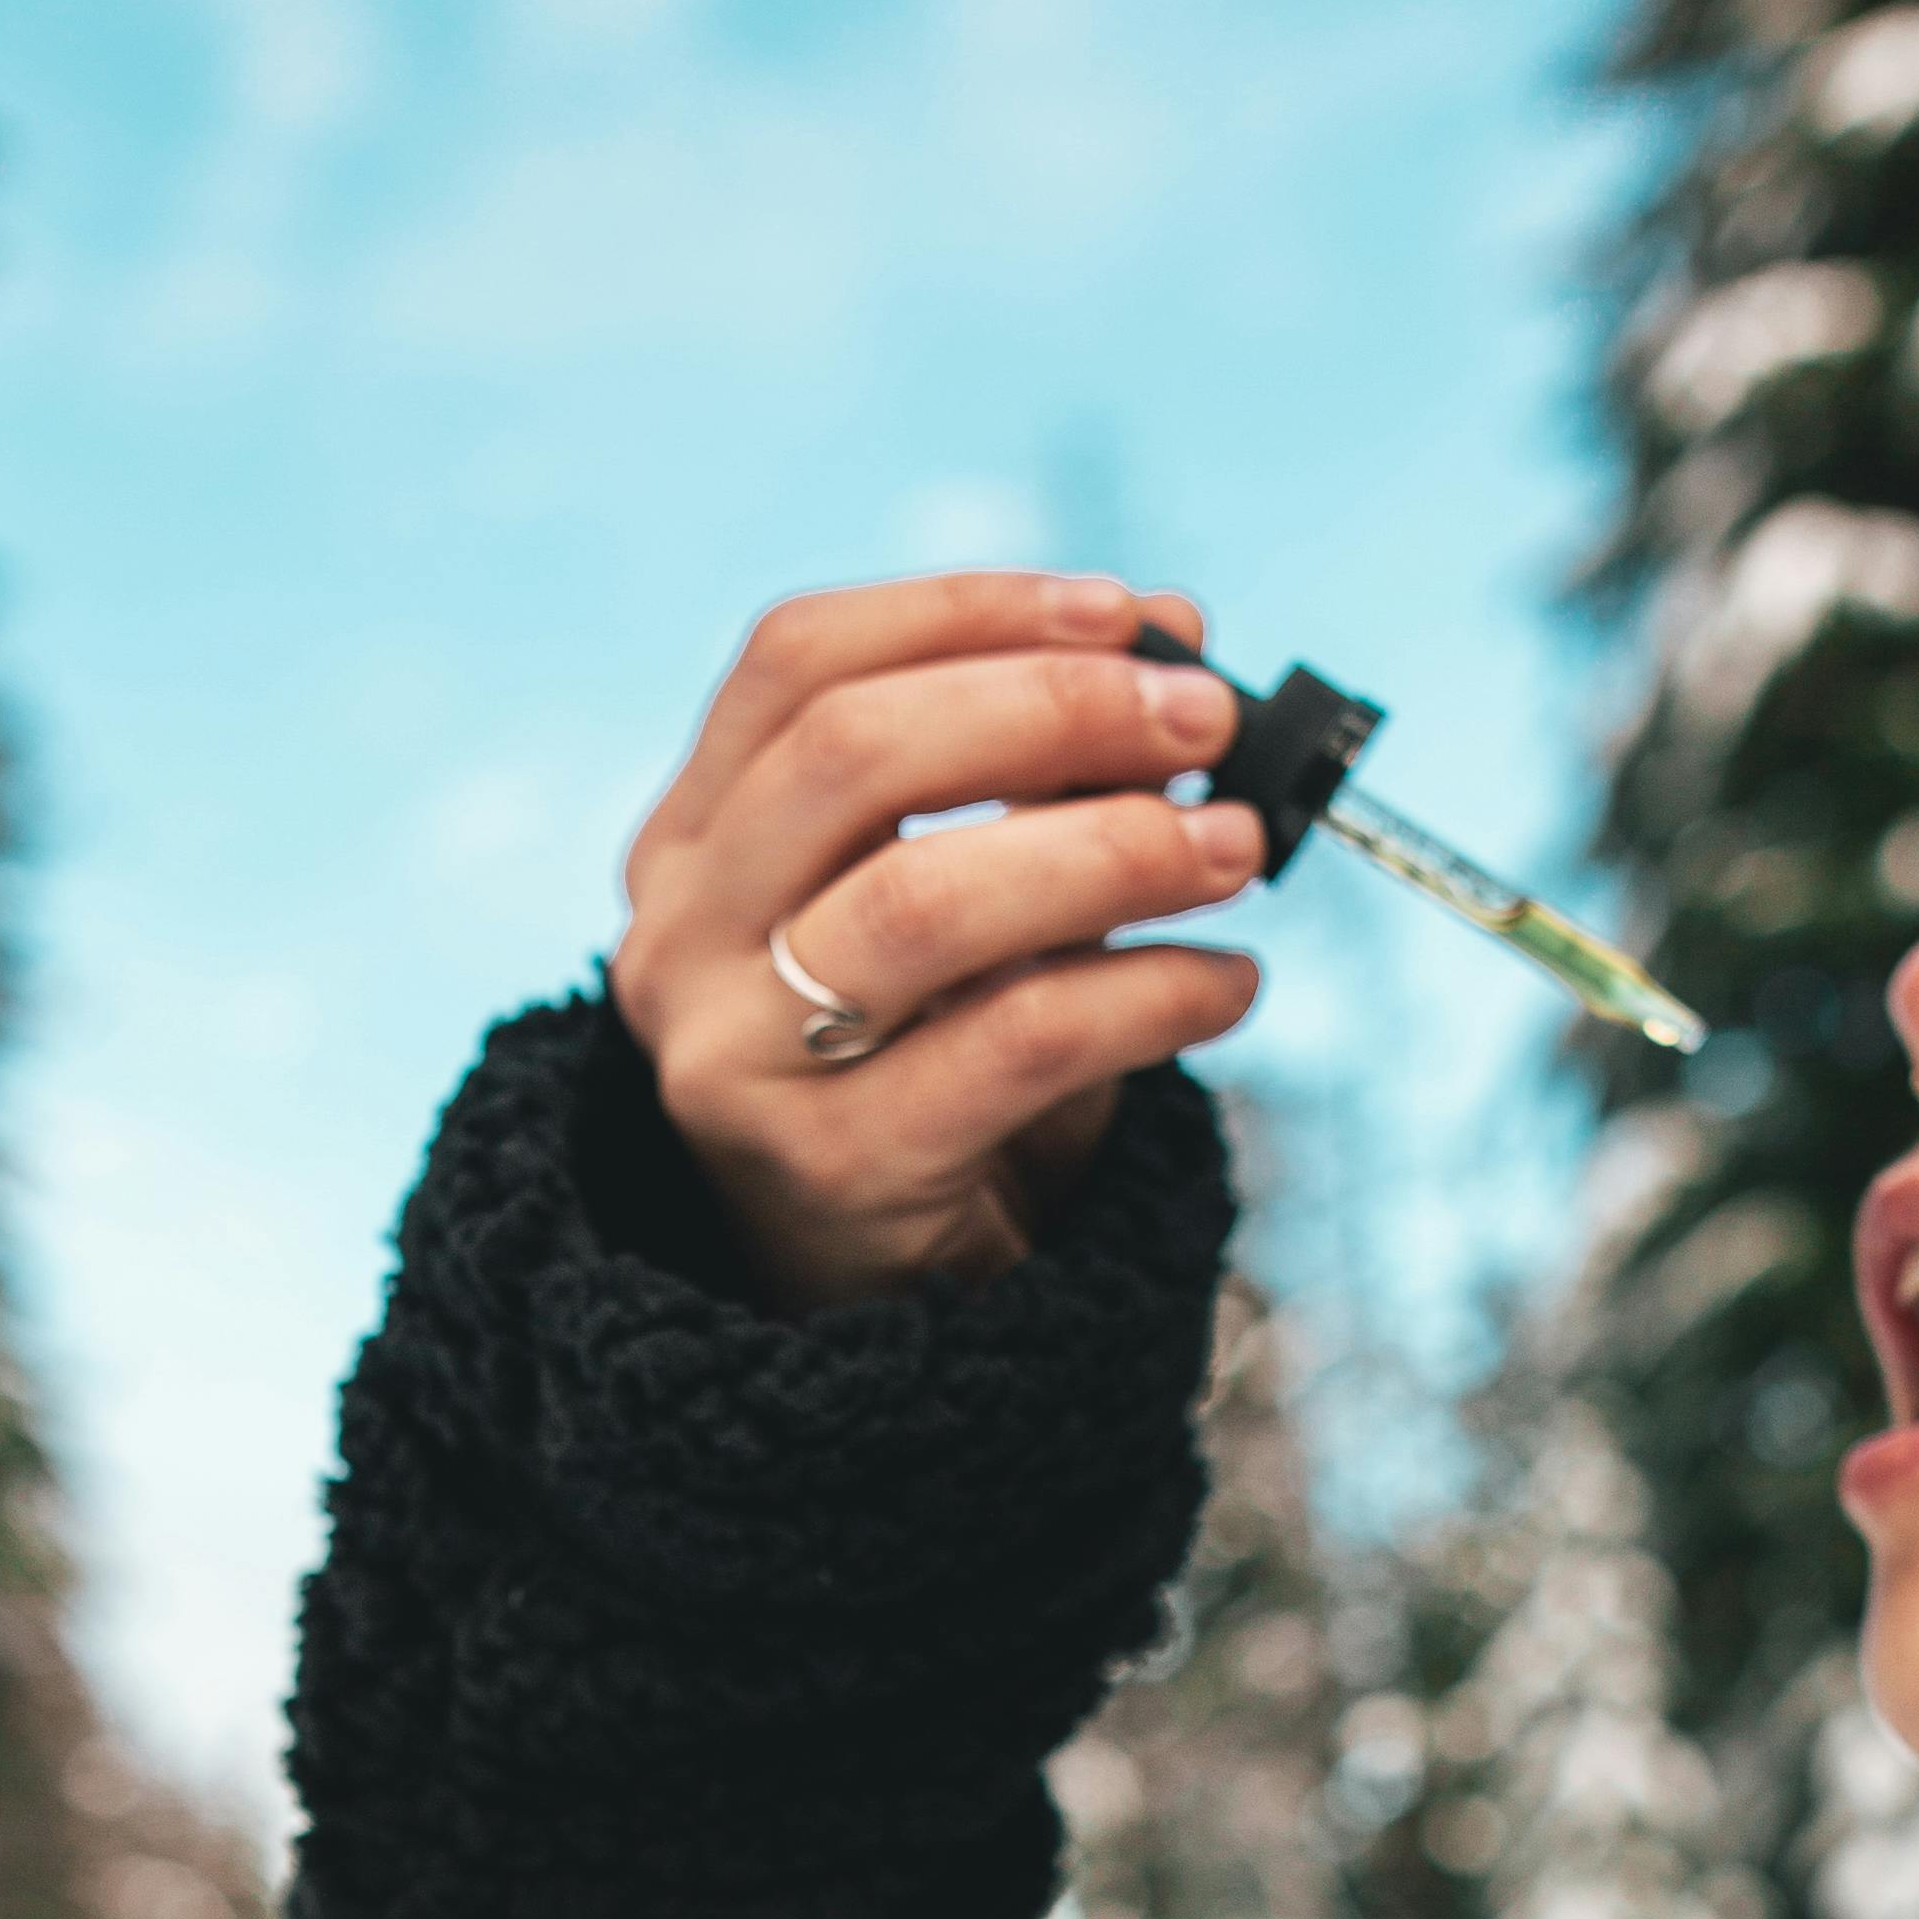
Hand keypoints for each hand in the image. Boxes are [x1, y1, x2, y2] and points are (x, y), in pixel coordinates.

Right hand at [610, 570, 1263, 1314]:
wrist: (890, 1309)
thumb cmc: (935, 1074)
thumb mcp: (972, 911)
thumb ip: (1041, 778)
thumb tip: (1177, 635)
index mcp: (694, 840)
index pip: (796, 660)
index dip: (967, 609)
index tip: (1128, 609)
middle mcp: (683, 937)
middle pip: (853, 755)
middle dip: (1054, 709)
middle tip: (1205, 722)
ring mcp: (734, 1058)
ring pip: (926, 900)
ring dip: (1113, 849)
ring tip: (1236, 847)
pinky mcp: (829, 1169)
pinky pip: (1016, 1043)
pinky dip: (1150, 996)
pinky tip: (1227, 985)